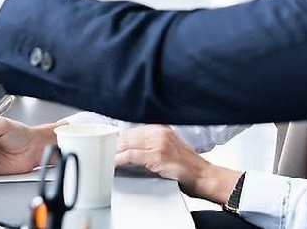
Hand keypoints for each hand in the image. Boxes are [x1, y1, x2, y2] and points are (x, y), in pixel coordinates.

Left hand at [115, 125, 239, 203]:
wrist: (205, 177)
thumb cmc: (188, 167)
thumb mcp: (169, 148)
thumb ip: (152, 144)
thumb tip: (130, 148)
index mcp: (161, 128)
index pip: (132, 131)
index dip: (118, 139)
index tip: (107, 144)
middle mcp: (159, 132)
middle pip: (127, 136)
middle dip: (113, 145)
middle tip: (101, 152)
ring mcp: (158, 143)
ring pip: (126, 144)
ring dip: (113, 153)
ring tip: (103, 158)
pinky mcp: (157, 156)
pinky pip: (130, 156)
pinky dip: (118, 160)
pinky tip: (112, 164)